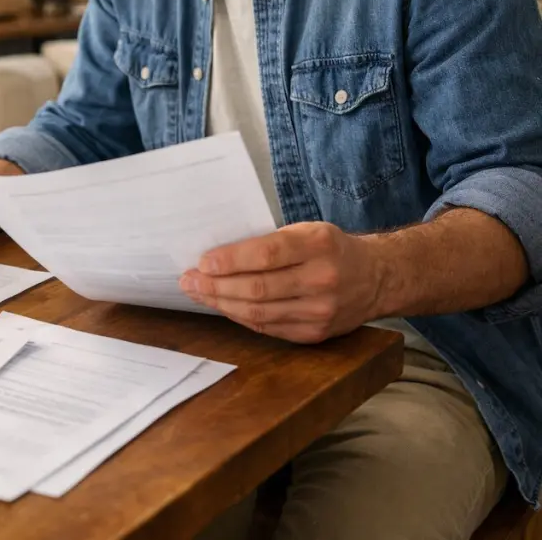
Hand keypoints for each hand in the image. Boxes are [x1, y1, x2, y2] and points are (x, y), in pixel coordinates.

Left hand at [178, 222, 388, 343]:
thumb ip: (269, 242)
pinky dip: (239, 317)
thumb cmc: (331, 249)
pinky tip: (223, 306)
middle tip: (189, 281)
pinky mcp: (315, 334)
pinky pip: (267, 328)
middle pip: (257, 288)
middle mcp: (323, 279)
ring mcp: (320, 311)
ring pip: (258, 312)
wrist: (377, 278)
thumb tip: (217, 256)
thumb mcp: (307, 231)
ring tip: (198, 294)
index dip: (230, 261)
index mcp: (319, 245)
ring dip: (221, 304)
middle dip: (216, 286)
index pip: (266, 255)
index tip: (202, 262)